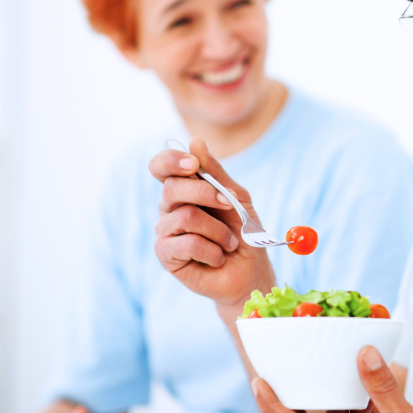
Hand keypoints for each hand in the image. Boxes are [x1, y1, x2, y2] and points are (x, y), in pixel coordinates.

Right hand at [150, 136, 275, 309]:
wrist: (250, 271)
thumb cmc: (243, 232)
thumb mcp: (237, 198)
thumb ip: (216, 173)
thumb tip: (194, 141)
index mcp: (184, 189)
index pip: (162, 166)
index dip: (172, 161)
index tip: (194, 165)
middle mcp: (170, 208)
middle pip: (172, 188)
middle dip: (206, 194)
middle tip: (230, 205)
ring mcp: (165, 231)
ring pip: (185, 217)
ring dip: (218, 230)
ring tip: (229, 242)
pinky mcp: (166, 256)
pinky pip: (186, 243)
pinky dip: (211, 250)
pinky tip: (218, 258)